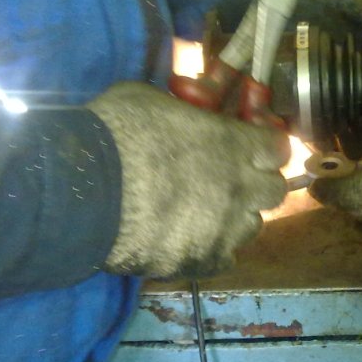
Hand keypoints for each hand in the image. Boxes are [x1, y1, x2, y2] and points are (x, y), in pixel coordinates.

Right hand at [88, 83, 289, 277]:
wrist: (82, 193)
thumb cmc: (114, 133)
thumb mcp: (151, 101)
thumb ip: (184, 111)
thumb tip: (188, 111)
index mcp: (233, 144)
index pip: (279, 148)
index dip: (267, 147)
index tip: (252, 147)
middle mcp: (240, 187)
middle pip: (275, 191)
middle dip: (258, 183)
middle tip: (233, 180)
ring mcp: (224, 228)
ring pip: (253, 227)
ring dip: (237, 218)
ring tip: (208, 213)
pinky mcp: (202, 261)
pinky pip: (225, 258)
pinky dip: (213, 248)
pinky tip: (191, 240)